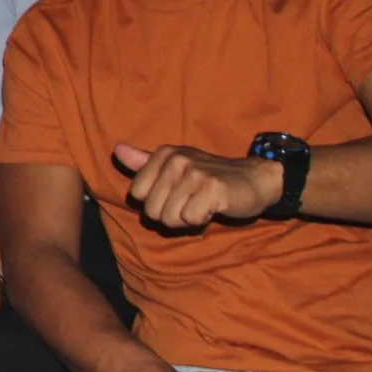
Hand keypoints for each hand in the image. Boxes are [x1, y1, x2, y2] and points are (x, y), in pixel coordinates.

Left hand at [114, 141, 281, 228]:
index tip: (177, 195)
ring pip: (170, 218)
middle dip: (172, 216)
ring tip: (202, 205)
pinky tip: (213, 208)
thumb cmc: (210, 178)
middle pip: (152, 211)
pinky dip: (202, 220)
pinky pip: (190, 220)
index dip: (157, 204)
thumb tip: (117, 150)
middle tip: (192, 203)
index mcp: (164, 154)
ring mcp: (194, 173)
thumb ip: (144, 162)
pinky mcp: (212, 188)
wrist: (255, 179)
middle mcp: (176, 160)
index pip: (137, 195)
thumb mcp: (176, 167)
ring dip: (187, 219)